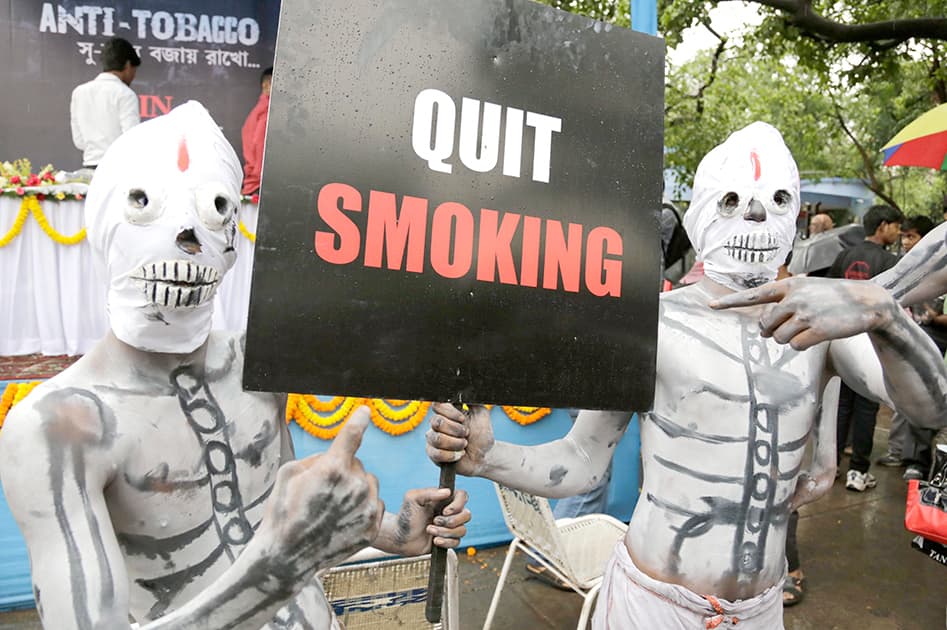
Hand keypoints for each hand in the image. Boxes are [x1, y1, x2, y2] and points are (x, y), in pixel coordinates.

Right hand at [257, 407, 383, 580]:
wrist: (286, 558)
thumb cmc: (282, 513)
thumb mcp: (288, 473)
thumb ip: (317, 458)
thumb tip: (335, 455)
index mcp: (333, 468)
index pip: (352, 436)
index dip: (359, 420)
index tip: (365, 411)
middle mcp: (355, 485)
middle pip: (356, 464)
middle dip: (343, 470)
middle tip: (320, 492)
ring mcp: (367, 508)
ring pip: (368, 484)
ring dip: (354, 489)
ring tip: (331, 508)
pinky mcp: (372, 526)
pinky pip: (374, 504)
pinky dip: (361, 507)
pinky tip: (341, 520)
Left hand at [375, 487, 471, 555]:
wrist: (399, 537)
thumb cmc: (405, 515)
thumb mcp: (412, 498)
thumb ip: (429, 492)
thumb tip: (448, 492)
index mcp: (443, 500)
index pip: (462, 496)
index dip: (458, 504)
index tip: (445, 511)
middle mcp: (449, 513)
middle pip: (467, 515)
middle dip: (451, 521)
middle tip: (434, 521)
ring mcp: (449, 527)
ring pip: (462, 530)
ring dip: (445, 532)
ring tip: (429, 530)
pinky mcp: (447, 540)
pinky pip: (457, 542)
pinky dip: (446, 542)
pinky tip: (434, 541)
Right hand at [425, 403, 492, 476]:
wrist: (483, 457)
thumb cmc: (481, 436)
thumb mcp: (481, 415)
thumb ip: (473, 401)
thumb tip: (466, 390)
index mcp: (447, 412)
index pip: (437, 405)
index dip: (450, 412)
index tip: (463, 419)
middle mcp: (437, 423)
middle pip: (437, 422)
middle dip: (456, 430)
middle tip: (466, 434)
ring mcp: (433, 438)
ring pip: (437, 439)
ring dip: (455, 443)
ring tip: (464, 445)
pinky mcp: (433, 454)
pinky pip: (436, 454)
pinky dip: (452, 455)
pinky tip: (460, 454)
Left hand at [709, 277, 897, 349]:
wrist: (869, 302)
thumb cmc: (834, 297)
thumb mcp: (808, 289)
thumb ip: (785, 301)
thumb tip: (764, 325)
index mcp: (789, 285)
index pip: (754, 294)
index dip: (731, 302)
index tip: (710, 306)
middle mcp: (793, 298)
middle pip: (765, 324)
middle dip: (773, 331)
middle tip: (791, 327)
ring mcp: (805, 313)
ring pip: (779, 338)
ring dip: (790, 339)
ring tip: (809, 328)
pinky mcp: (816, 329)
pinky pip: (795, 346)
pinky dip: (803, 345)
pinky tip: (817, 335)